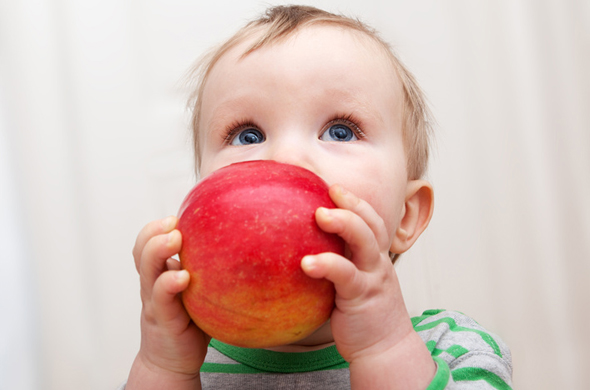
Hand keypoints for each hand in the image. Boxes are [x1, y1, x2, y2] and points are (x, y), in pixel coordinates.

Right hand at [127, 217, 208, 388]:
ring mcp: (154, 302)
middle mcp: (152, 285)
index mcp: (159, 274)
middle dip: (154, 232)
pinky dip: (168, 284)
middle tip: (174, 222)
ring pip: (147, 271)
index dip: (156, 227)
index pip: (147, 244)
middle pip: (142, 252)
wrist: (172, 362)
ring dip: (158, 251)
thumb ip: (206, 269)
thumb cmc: (190, 323)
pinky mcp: (163, 320)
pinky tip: (183, 277)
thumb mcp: (197, 291)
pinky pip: (161, 299)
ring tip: (175, 238)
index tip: (178, 215)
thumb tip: (242, 242)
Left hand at [301, 185, 434, 387]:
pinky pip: (346, 275)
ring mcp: (373, 277)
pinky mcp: (362, 297)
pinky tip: (306, 262)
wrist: (384, 350)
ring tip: (320, 214)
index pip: (370, 221)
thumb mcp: (351, 284)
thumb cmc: (361, 316)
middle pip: (371, 223)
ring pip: (365, 241)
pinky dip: (327, 264)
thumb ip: (335, 266)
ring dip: (344, 223)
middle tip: (330, 188)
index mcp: (373, 258)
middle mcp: (377, 262)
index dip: (355, 201)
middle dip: (353, 202)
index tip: (334, 187)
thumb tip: (297, 252)